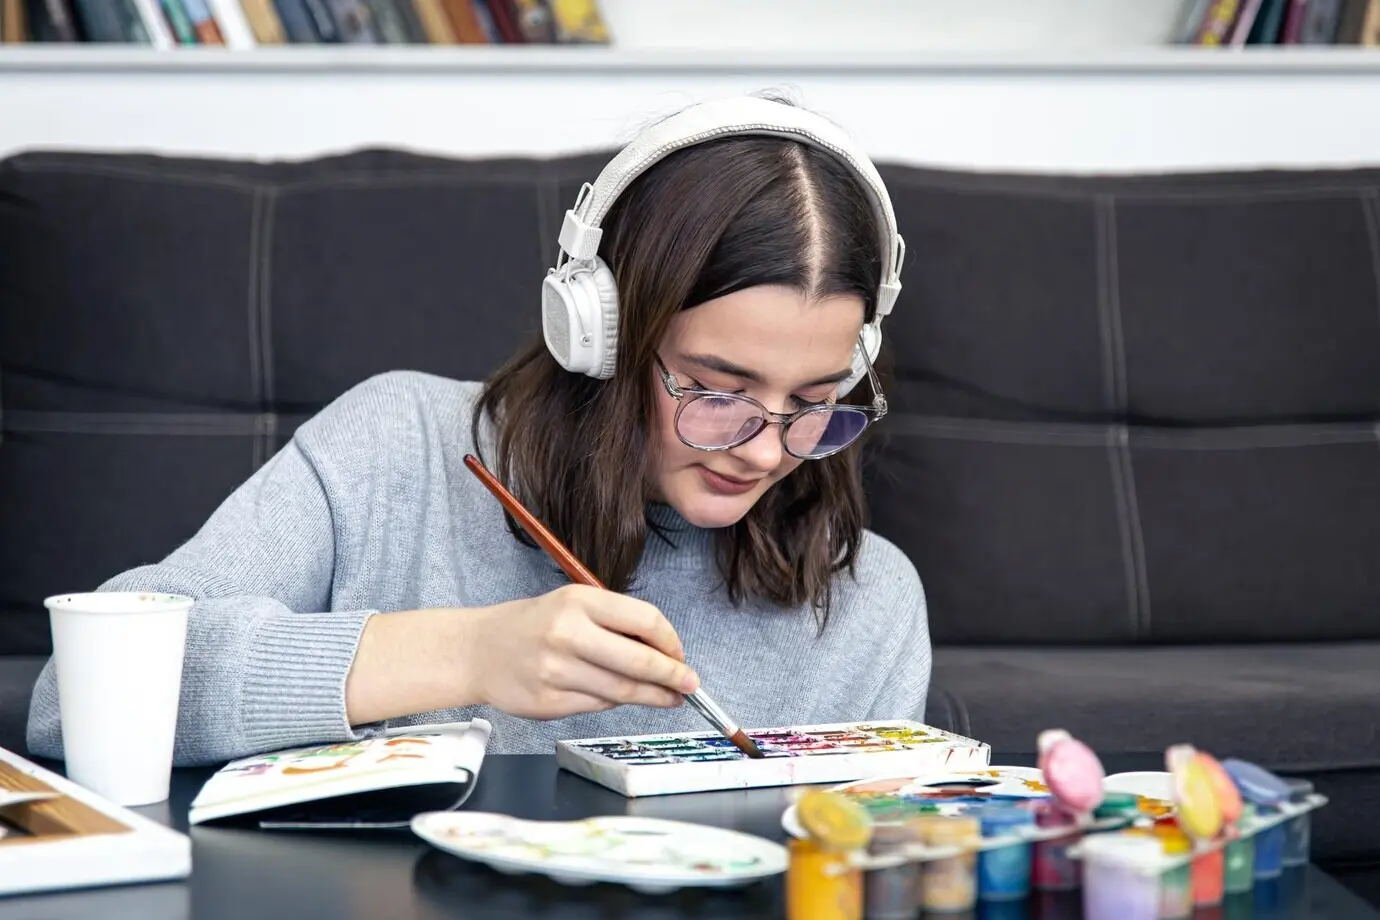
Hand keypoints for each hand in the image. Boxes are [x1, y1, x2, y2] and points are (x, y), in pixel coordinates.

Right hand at [461, 584, 699, 720]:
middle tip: (690, 684)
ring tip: (670, 697)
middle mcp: (567, 633)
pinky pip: (598, 705)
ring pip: (622, 690)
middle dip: (673, 676)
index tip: (681, 655)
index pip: (644, 620)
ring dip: (654, 696)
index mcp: (579, 601)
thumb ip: (615, 624)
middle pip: (639, 662)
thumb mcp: (573, 605)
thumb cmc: (534, 625)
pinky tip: (625, 698)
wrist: (479, 650)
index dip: (671, 642)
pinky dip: (617, 702)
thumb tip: (666, 653)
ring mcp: (556, 671)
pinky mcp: (548, 702)